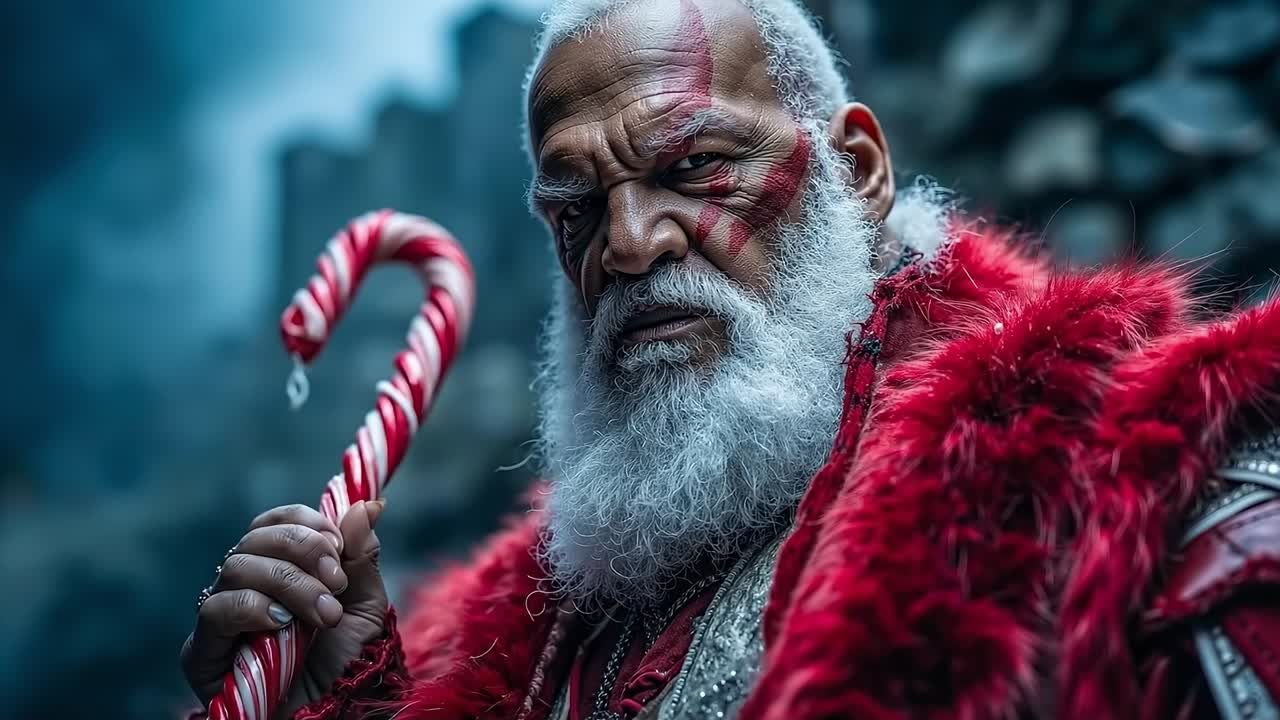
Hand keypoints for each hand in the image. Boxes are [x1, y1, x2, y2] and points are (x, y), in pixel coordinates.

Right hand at [180, 500, 387, 717]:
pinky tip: (281, 624)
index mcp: (283, 568)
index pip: (276, 521)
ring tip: (323, 614)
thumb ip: (360, 557)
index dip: (305, 523)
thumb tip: (366, 505)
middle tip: (335, 581)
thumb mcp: (365, 606)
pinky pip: (215, 609)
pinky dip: (252, 607)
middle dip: (303, 550)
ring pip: (237, 566)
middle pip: (256, 538)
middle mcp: (247, 586)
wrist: (334, 713)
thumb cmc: (347, 665)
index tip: (338, 544)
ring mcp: (221, 617)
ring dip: (289, 583)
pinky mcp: (202, 651)